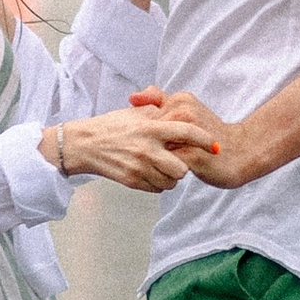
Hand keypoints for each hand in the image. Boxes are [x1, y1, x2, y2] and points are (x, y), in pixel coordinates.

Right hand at [54, 104, 208, 193]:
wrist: (84, 144)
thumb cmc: (112, 126)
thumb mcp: (136, 113)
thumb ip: (160, 111)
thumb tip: (183, 110)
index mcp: (150, 127)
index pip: (186, 132)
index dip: (204, 139)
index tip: (215, 145)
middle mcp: (146, 148)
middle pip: (182, 168)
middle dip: (184, 166)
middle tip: (179, 160)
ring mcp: (139, 167)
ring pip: (171, 182)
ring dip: (172, 177)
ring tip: (163, 166)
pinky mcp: (131, 181)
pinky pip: (158, 189)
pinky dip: (159, 183)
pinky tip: (151, 173)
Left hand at [129, 88, 250, 186]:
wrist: (241, 152)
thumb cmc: (210, 133)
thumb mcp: (186, 108)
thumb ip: (160, 100)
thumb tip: (132, 97)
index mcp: (180, 101)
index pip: (145, 115)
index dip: (140, 132)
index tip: (139, 141)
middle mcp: (184, 114)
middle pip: (147, 132)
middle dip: (141, 145)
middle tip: (139, 155)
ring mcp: (189, 135)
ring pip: (156, 148)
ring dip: (150, 158)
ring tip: (150, 164)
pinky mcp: (193, 156)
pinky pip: (167, 164)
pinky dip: (160, 170)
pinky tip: (160, 174)